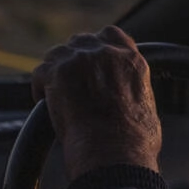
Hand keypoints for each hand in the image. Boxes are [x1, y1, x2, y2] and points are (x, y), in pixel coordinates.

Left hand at [31, 26, 161, 179]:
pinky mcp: (58, 73)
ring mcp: (80, 60)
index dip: (97, 47)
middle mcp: (107, 53)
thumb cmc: (134, 143)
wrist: (114, 153)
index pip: (111, 35)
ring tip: (57, 96)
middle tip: (71, 83)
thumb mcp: (147, 109)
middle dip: (74, 59)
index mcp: (132, 61)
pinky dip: (40, 87)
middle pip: (81, 42)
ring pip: (57, 54)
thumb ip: (134, 93)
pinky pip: (41, 72)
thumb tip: (131, 105)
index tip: (92, 62)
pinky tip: (45, 104)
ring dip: (55, 72)